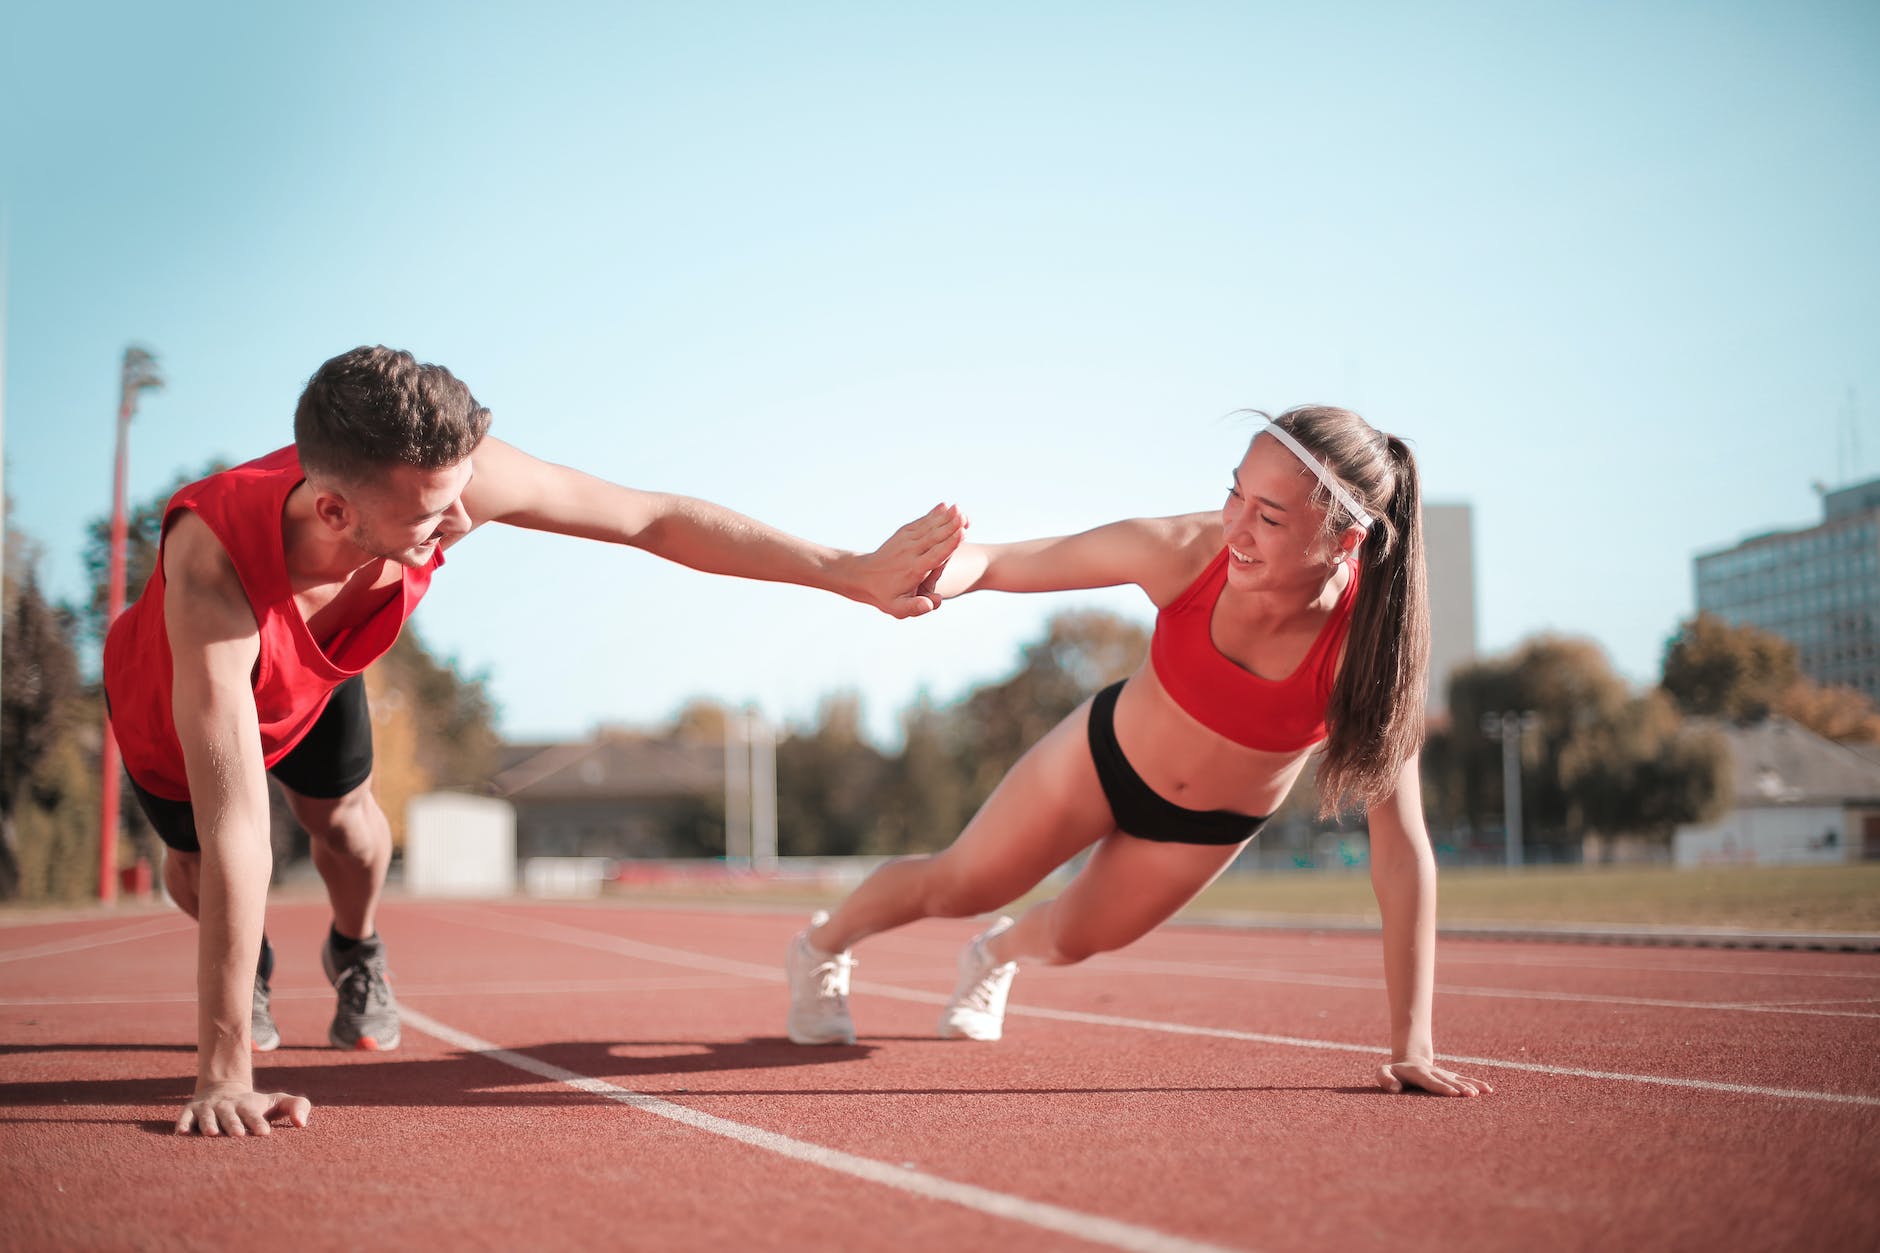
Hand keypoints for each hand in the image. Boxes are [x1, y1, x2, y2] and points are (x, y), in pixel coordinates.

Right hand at [175, 1084, 312, 1135]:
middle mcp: (227, 1106)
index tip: (265, 1133)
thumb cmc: (256, 1105)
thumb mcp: (278, 1102)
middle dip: (234, 1124)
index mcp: (248, 1106)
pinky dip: (182, 1124)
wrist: (223, 1090)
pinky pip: (184, 1117)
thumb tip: (302, 1124)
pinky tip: (181, 1134)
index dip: (258, 1123)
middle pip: (231, 1115)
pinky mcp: (190, 1111)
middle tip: (239, 1135)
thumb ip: (297, 1106)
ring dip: (209, 1124)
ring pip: (207, 1116)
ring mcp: (208, 1108)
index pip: (254, 1114)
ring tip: (212, 1134)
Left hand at [853, 503, 966, 617]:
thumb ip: (915, 607)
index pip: (935, 555)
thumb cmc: (885, 594)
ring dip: (944, 517)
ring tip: (958, 507)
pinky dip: (933, 514)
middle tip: (964, 516)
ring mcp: (906, 541)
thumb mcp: (897, 608)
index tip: (962, 533)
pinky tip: (944, 506)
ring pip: (928, 526)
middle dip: (949, 526)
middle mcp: (910, 552)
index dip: (950, 544)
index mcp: (914, 569)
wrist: (862, 576)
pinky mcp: (903, 534)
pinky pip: (920, 522)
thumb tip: (931, 604)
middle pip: (934, 537)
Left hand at [1376, 1060, 1492, 1097]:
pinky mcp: (1451, 1077)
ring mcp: (1444, 1074)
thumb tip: (1394, 1089)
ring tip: (1480, 1093)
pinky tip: (1488, 1090)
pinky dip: (1476, 1084)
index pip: (1431, 1081)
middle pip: (1448, 1081)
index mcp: (1418, 1073)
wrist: (1409, 1060)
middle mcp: (1434, 1072)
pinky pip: (1465, 1080)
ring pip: (1458, 1080)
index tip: (1452, 1093)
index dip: (1441, 1087)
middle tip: (1470, 1095)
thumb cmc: (1394, 1073)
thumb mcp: (1383, 1073)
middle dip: (1459, 1088)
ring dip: (1469, 1086)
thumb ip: (1385, 1078)